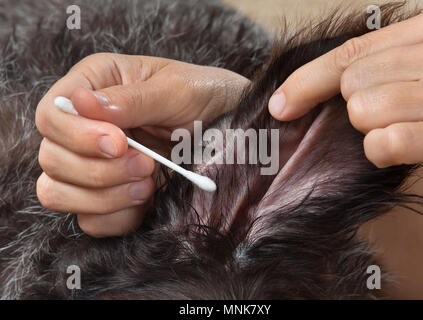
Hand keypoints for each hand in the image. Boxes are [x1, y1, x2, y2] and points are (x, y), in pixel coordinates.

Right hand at [36, 53, 248, 236]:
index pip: (51, 114)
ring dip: (104, 196)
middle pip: (51, 158)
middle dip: (98, 169)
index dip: (77, 134)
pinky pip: (89, 220)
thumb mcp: (177, 90)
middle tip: (146, 164)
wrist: (237, 131)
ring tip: (149, 183)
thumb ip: (131, 99)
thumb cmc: (207, 96)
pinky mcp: (110, 196)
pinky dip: (115, 217)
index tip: (120, 142)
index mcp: (96, 87)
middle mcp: (87, 126)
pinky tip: (147, 200)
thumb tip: (80, 102)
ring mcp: (96, 164)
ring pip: (59, 193)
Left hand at [268, 5, 422, 168]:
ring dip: (371, 130)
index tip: (280, 104)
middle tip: (390, 120)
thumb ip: (397, 59)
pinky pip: (387, 141)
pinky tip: (398, 152)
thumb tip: (341, 83)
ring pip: (362, 110)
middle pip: (351, 82)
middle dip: (355, 109)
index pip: (350, 53)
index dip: (307, 81)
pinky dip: (381, 151)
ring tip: (406, 131)